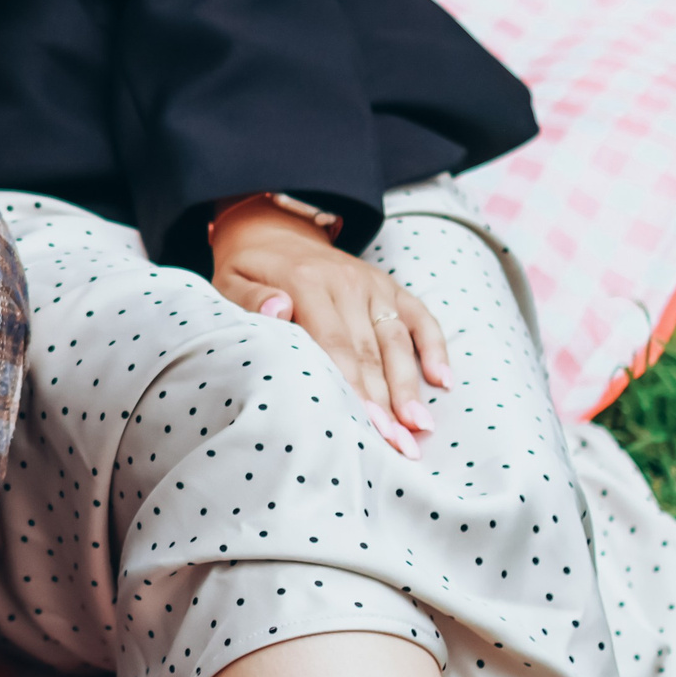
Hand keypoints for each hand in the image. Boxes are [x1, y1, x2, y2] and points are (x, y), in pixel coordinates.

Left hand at [209, 201, 452, 456]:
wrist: (274, 230)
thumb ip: (251, 299)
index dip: (352, 388)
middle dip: (384, 403)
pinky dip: (434, 348)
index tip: (366, 426)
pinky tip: (444, 382)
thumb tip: (279, 310)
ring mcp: (373, 285)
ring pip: (396, 342)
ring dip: (410, 387)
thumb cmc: (248, 270)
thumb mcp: (231, 281)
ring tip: (419, 427)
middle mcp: (347, 283)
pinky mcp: (391, 288)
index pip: (333, 345)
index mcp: (306, 283)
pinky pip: (420, 318)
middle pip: (369, 352)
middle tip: (398, 446)